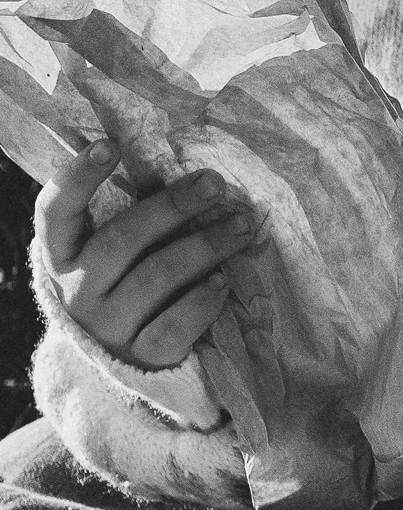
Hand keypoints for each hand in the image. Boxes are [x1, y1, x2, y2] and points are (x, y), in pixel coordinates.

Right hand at [35, 140, 254, 368]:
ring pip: (155, 278)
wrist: (123, 365)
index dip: (77, 177)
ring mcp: (106, 326)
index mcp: (63, 255)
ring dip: (204, 246)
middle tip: (214, 184)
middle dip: (172, 207)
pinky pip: (174, 324)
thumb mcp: (118, 254)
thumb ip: (137, 220)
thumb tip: (195, 177)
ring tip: (241, 226)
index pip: (56, 211)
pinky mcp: (140, 356)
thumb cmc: (127, 286)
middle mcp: (76, 289)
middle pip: (122, 239)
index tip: (108, 145)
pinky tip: (224, 281)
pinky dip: (202, 300)